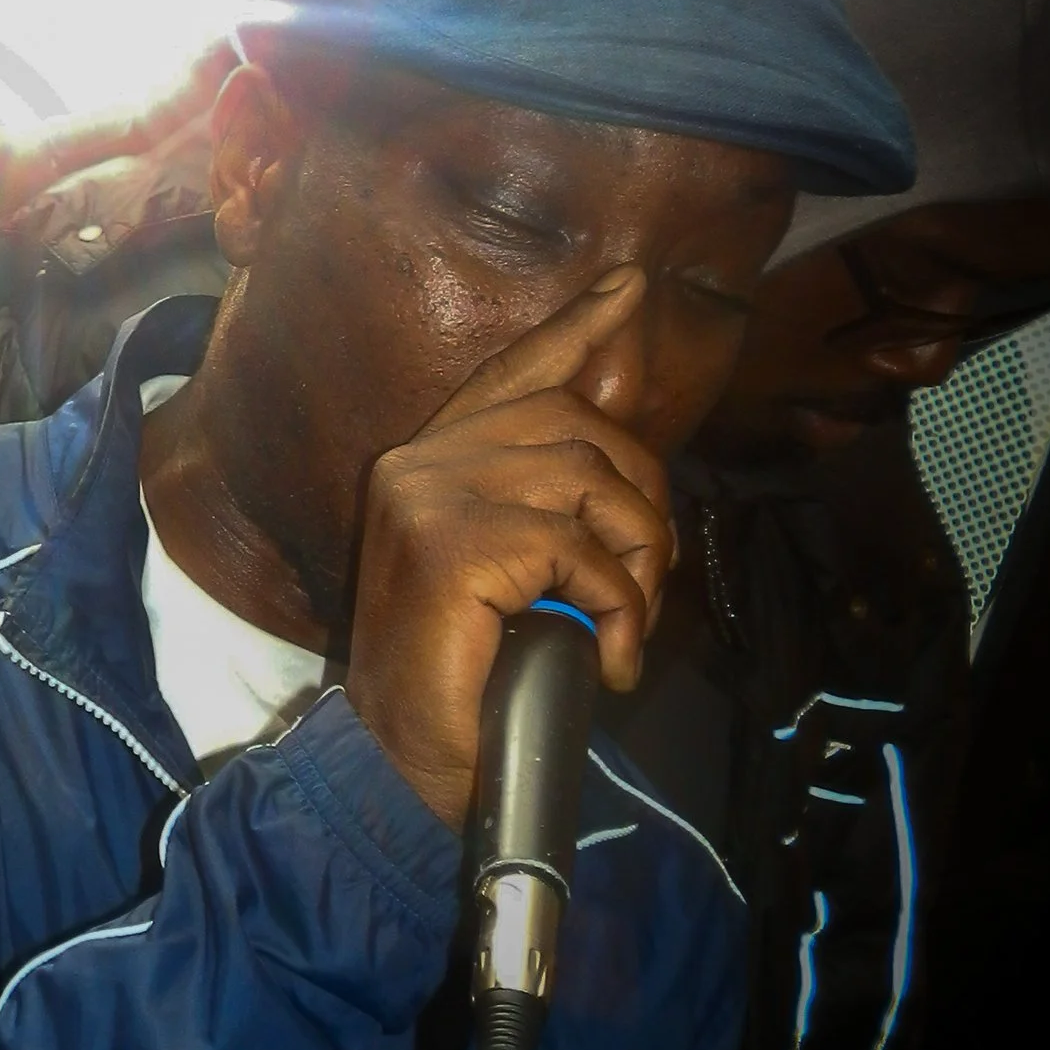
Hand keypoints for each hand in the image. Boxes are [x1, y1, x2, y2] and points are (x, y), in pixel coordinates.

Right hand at [347, 269, 672, 824]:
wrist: (400, 762)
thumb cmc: (459, 679)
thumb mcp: (508, 574)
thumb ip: (545, 511)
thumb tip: (625, 473)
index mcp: (421, 465)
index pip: (509, 374)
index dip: (575, 331)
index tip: (631, 287)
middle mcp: (416, 465)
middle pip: (576, 426)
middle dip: (642, 496)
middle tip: (650, 581)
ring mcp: (429, 499)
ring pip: (592, 483)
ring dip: (639, 561)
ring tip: (626, 624)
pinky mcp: (456, 546)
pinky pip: (584, 551)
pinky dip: (621, 608)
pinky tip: (611, 657)